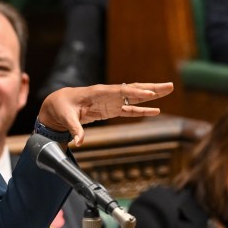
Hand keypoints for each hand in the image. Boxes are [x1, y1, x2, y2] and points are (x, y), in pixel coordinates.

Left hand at [38, 81, 172, 145]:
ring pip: (135, 97)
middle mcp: (108, 95)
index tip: (150, 94)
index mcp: (98, 93)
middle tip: (170, 85)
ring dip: (151, 96)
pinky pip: (130, 110)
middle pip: (133, 90)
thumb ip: (74, 129)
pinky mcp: (111, 110)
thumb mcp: (66, 118)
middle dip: (151, 88)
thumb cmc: (61, 107)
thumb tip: (79, 141)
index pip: (121, 92)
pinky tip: (156, 110)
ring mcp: (111, 102)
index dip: (135, 93)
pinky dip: (142, 110)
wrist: (57, 104)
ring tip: (168, 91)